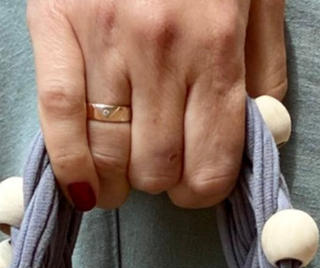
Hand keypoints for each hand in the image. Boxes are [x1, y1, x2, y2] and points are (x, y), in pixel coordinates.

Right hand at [26, 0, 286, 212]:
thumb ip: (264, 67)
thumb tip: (263, 134)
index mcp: (217, 43)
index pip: (210, 164)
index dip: (202, 190)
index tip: (196, 181)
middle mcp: (163, 47)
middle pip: (157, 169)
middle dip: (160, 179)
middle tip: (159, 162)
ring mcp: (105, 38)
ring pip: (109, 156)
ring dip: (117, 182)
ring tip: (120, 175)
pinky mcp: (56, 26)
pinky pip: (58, 121)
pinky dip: (69, 168)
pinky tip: (83, 187)